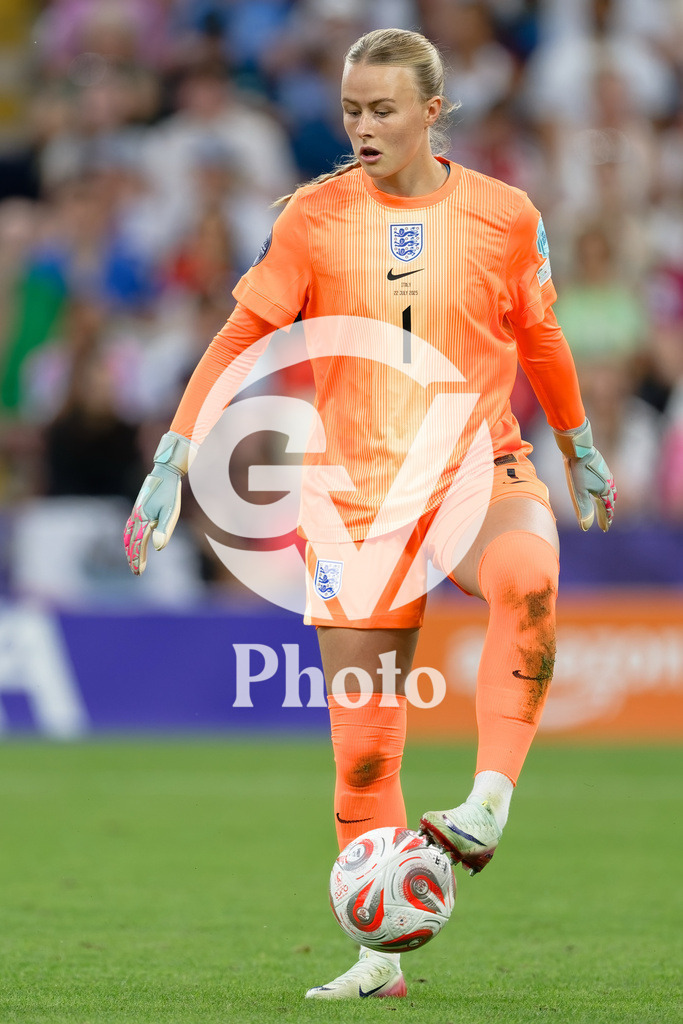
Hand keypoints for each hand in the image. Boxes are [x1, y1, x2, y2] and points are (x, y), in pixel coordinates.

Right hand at [124, 432, 195, 573]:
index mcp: (143, 520)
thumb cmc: (170, 493)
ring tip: (132, 559)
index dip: (138, 559)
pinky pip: (129, 526)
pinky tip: (132, 539)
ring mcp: (136, 512)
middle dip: (133, 557)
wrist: (165, 473)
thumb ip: (164, 530)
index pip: (138, 545)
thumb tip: (158, 548)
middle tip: (136, 572)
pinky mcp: (138, 508)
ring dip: (129, 548)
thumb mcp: (171, 512)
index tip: (139, 572)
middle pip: (131, 541)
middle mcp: (136, 517)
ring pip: (128, 534)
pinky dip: (128, 537)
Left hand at [553, 419, 615, 531]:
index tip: (605, 529)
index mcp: (604, 491)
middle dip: (608, 512)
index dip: (605, 520)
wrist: (579, 450)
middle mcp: (608, 484)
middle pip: (610, 501)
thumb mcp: (579, 493)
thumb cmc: (577, 471)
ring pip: (611, 491)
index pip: (606, 509)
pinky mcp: (602, 468)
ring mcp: (606, 475)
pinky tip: (604, 486)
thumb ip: (584, 510)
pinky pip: (609, 482)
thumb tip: (585, 528)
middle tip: (607, 522)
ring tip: (608, 506)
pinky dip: (608, 489)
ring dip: (610, 501)